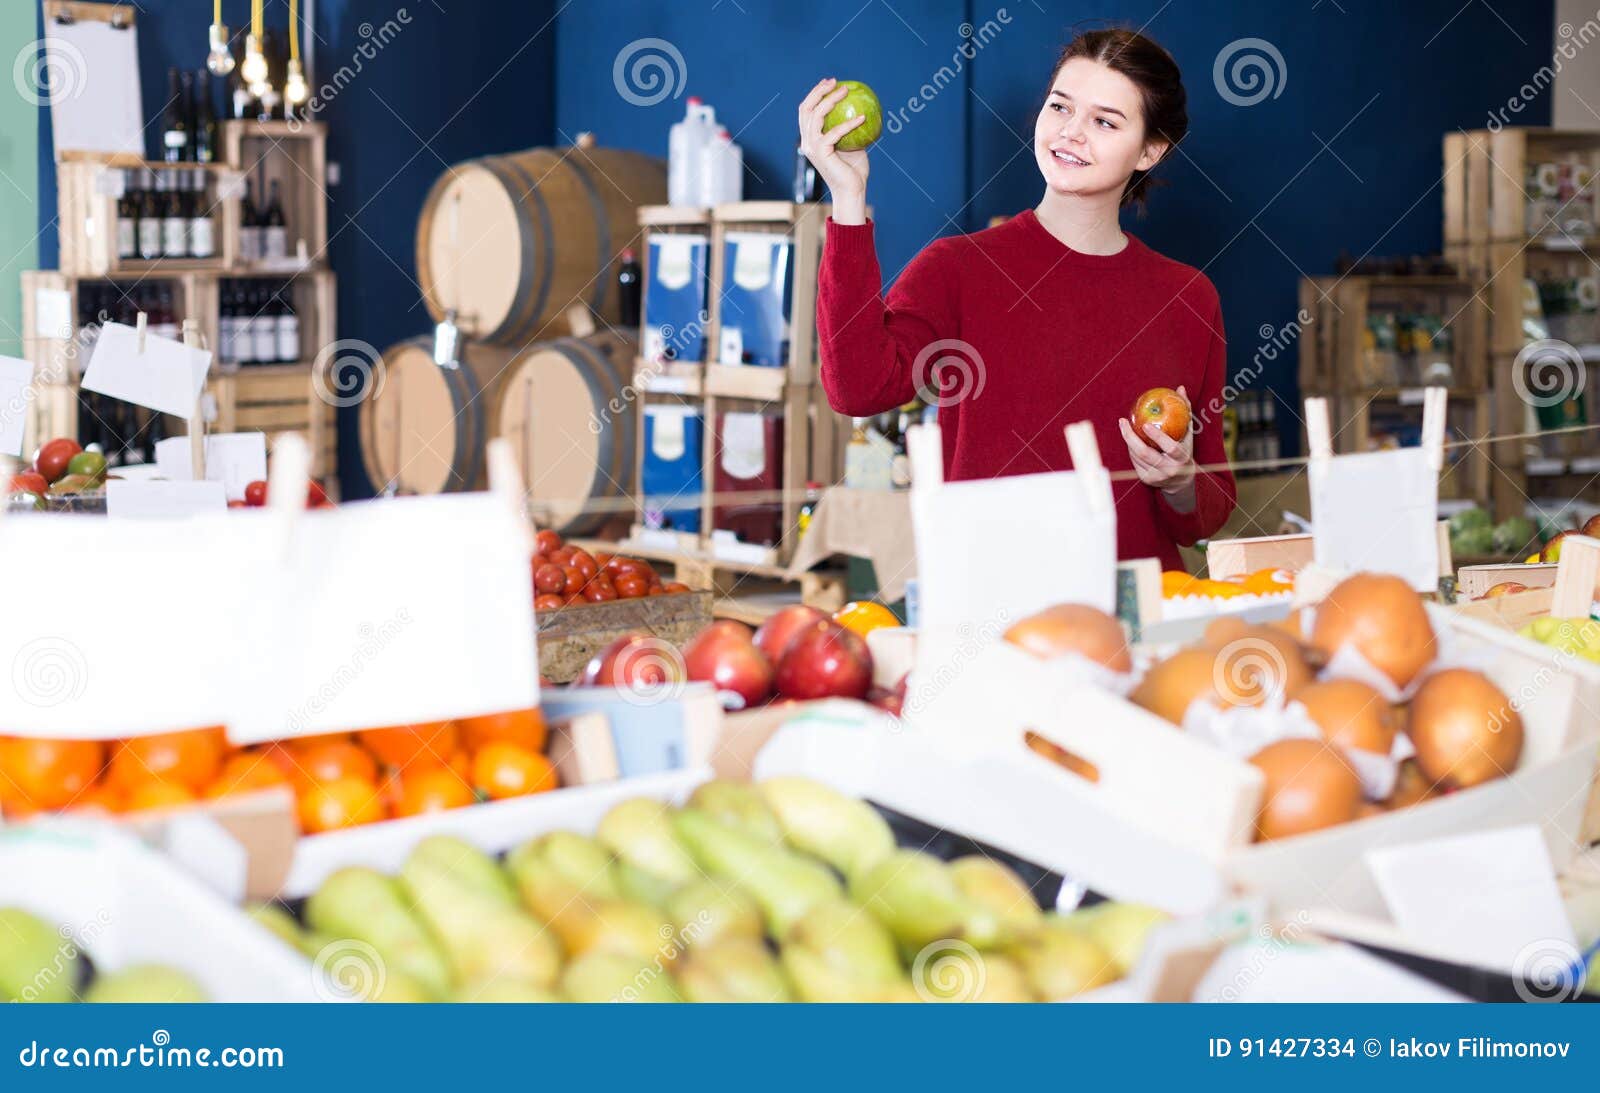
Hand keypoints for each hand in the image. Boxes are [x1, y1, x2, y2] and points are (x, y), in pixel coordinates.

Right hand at [798, 77, 869, 222]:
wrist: (852, 190)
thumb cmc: (854, 170)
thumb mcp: (852, 144)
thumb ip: (850, 129)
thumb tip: (861, 107)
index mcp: (811, 139)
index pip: (807, 111)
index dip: (815, 94)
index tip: (830, 83)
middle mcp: (807, 141)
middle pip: (806, 108)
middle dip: (818, 91)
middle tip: (834, 81)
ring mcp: (811, 147)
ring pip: (816, 115)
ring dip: (831, 99)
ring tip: (847, 91)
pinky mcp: (821, 152)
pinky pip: (835, 132)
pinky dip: (849, 124)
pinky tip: (863, 117)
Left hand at [1118, 384, 1196, 503]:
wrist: (1180, 481)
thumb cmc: (1184, 450)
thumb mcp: (1188, 434)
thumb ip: (1185, 412)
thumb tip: (1180, 388)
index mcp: (1182, 458)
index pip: (1170, 447)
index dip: (1158, 437)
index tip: (1146, 424)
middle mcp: (1169, 470)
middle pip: (1145, 453)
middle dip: (1130, 437)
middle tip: (1123, 421)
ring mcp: (1156, 477)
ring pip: (1136, 456)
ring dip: (1129, 441)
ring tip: (1125, 427)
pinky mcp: (1146, 480)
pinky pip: (1134, 461)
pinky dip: (1131, 449)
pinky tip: (1129, 439)